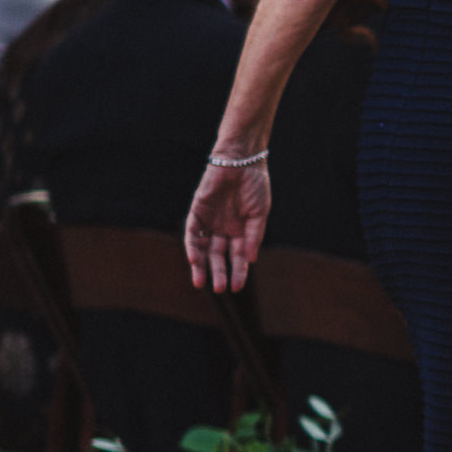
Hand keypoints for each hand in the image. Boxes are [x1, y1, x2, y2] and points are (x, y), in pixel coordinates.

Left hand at [185, 160, 269, 292]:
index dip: (238, 271)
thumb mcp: (259, 214)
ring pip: (203, 248)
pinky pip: (193, 232)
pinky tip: (194, 258)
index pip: (237, 256)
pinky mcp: (197, 211)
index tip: (237, 287)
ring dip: (201, 265)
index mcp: (240, 231)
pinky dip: (193, 245)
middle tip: (219, 289)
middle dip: (218, 272)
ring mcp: (209, 221)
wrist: (242, 161)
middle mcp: (223, 229)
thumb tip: (251, 259)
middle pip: (218, 256)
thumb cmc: (255, 185)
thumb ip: (254, 236)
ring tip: (201, 282)